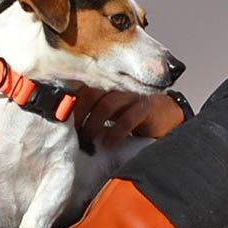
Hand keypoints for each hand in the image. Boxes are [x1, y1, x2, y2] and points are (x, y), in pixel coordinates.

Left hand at [70, 88, 185, 146]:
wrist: (168, 114)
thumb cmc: (133, 113)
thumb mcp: (111, 111)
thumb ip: (93, 112)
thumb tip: (67, 127)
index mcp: (106, 85)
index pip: (82, 89)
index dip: (70, 103)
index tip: (59, 120)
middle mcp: (117, 86)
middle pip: (90, 94)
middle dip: (79, 114)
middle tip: (72, 133)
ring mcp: (132, 94)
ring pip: (107, 104)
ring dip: (94, 123)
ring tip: (88, 140)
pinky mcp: (146, 106)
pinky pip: (128, 118)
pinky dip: (116, 131)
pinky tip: (109, 142)